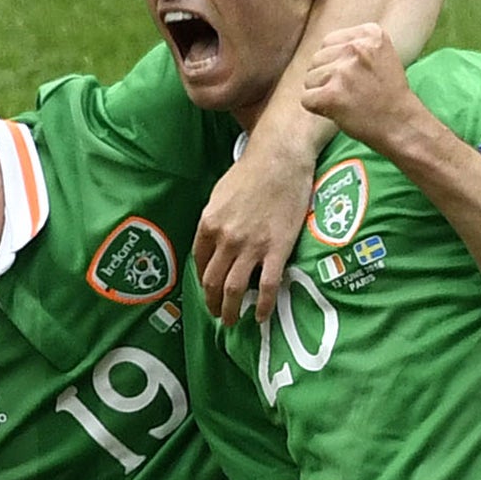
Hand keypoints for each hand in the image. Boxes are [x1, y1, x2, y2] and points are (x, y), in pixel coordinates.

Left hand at [192, 137, 310, 324]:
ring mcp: (251, 246)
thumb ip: (214, 220)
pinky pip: (267, 286)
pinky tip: (261, 317)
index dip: (202, 281)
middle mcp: (226, 239)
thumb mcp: (220, 194)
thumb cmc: (251, 171)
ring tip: (233, 321)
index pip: (200, 262)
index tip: (208, 290)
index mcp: (209, 224)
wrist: (280, 159)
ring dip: (231, 310)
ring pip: (235, 290)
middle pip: (213, 282)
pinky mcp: (276, 249)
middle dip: (212, 303)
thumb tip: (214, 240)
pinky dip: (263, 306)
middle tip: (217, 313)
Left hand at [300, 23, 423, 156]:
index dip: (336, 63)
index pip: (329, 42)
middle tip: (351, 93)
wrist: (402, 125)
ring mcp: (343, 71)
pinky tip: (338, 111)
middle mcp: (356, 48)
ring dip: (323, 93)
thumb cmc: (390, 95)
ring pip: (309, 79)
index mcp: (370, 34)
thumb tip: (320, 51)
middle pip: (317, 59)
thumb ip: (355, 46)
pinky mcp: (332, 95)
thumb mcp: (381, 55)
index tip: (356, 78)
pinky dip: (318, 109)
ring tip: (347, 102)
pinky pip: (306, 99)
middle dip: (327, 78)